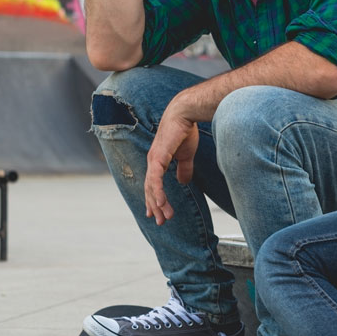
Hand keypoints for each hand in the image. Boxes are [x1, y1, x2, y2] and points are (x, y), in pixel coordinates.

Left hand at [144, 93, 199, 224]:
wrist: (184, 114)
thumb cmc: (185, 131)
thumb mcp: (186, 155)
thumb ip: (184, 169)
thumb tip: (183, 182)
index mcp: (157, 161)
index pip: (153, 184)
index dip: (154, 199)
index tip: (157, 213)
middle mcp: (152, 162)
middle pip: (150, 190)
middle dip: (156, 206)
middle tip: (161, 221)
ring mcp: (153, 160)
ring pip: (152, 188)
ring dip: (158, 203)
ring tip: (166, 217)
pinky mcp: (158, 157)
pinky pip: (155, 179)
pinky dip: (158, 192)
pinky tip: (161, 203)